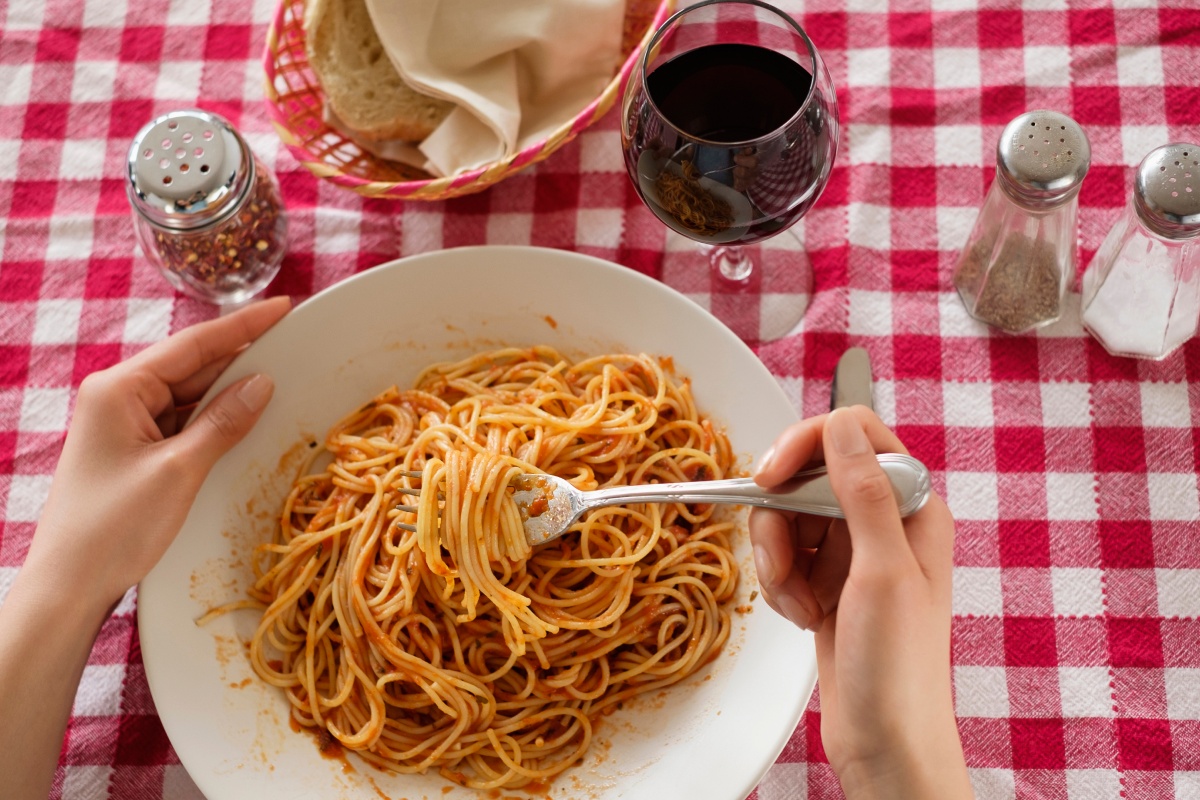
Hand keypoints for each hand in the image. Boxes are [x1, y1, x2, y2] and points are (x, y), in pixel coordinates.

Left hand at [23, 296, 290, 611]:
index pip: (193, 345)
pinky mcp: (134, 450)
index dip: (243, 326)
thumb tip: (262, 383)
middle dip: (240, 357)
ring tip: (280, 377)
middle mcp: (118, 397)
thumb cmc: (115, 526)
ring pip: (190, 395)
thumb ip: (223, 423)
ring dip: (230, 392)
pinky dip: (214, 420)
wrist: (70, 584)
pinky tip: (246, 417)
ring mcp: (124, 424)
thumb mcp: (179, 471)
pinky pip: (183, 422)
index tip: (283, 307)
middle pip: (192, 365)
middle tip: (291, 342)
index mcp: (119, 388)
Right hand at [749, 407, 970, 799]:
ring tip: (797, 603)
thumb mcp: (881, 572)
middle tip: (780, 561)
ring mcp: (852, 551)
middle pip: (806, 477)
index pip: (852, 436)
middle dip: (781, 521)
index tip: (769, 478)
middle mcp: (883, 520)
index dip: (804, 448)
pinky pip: (783, 556)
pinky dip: (779, 584)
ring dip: (777, 560)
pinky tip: (801, 616)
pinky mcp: (827, 580)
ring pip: (787, 517)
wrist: (886, 742)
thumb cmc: (899, 668)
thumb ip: (862, 492)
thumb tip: (841, 424)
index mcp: (912, 506)